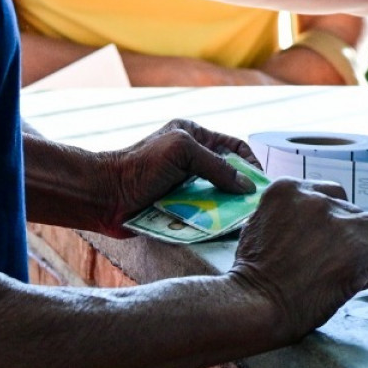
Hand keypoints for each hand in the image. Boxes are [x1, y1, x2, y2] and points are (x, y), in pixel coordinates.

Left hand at [94, 119, 258, 236]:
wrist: (107, 196)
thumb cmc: (139, 166)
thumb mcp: (182, 152)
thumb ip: (217, 165)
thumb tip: (247, 186)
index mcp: (193, 137)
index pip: (234, 147)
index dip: (250, 163)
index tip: (260, 183)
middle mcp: (191, 161)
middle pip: (228, 175)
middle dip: (240, 190)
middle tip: (254, 208)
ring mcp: (185, 186)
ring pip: (218, 199)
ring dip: (227, 210)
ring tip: (239, 222)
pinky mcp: (179, 208)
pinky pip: (204, 216)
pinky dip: (212, 222)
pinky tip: (220, 230)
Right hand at [230, 179, 367, 340]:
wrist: (258, 301)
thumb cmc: (252, 272)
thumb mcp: (257, 224)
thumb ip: (284, 214)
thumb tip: (302, 221)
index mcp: (289, 189)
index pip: (330, 192)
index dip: (333, 216)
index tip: (328, 236)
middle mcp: (317, 200)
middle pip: (353, 209)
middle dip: (350, 233)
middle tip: (339, 257)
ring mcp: (341, 225)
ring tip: (360, 264)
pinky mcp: (359, 252)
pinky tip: (362, 280)